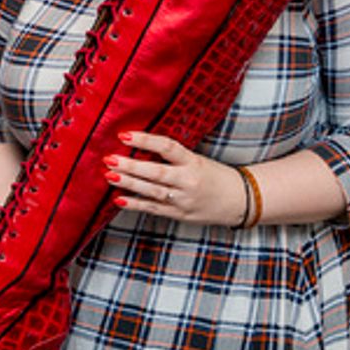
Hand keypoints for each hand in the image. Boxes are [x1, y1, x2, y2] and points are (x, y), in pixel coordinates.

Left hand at [105, 131, 247, 226]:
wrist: (239, 200)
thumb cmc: (215, 176)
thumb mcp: (197, 159)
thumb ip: (173, 156)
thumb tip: (139, 145)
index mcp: (193, 162)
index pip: (167, 147)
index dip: (145, 140)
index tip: (124, 135)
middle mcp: (188, 181)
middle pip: (156, 172)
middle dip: (131, 166)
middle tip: (110, 159)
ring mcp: (183, 200)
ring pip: (152, 191)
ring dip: (129, 183)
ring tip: (109, 175)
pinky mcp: (179, 214)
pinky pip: (153, 209)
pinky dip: (135, 204)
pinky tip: (118, 198)